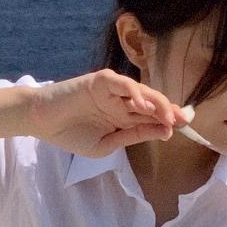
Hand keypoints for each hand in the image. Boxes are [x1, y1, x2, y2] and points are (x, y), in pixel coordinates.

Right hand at [25, 70, 188, 155]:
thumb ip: (133, 136)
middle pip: (151, 104)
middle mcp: (121, 102)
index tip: (184, 129)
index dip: (168, 121)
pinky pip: (120, 83)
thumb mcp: (108, 144)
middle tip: (184, 120)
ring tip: (168, 115)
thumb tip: (164, 132)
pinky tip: (142, 105)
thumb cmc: (71, 135)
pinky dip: (132, 91)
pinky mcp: (98, 81)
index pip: (151, 118)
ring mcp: (111, 91)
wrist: (42, 123)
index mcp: (124, 118)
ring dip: (155, 102)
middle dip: (169, 111)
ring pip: (140, 92)